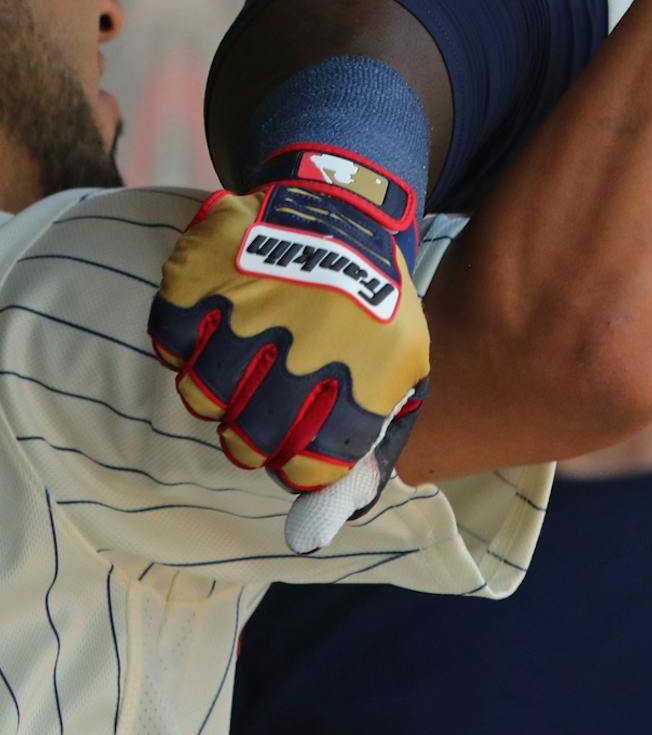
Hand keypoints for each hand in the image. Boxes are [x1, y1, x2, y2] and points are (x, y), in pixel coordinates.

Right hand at [148, 147, 427, 543]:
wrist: (342, 205)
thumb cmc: (369, 309)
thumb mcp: (398, 374)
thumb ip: (368, 452)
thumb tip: (320, 529)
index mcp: (374, 367)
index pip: (317, 464)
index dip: (303, 467)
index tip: (302, 449)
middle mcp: (314, 338)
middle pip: (251, 442)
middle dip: (256, 439)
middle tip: (268, 406)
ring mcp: (255, 305)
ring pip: (203, 400)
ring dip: (221, 392)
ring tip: (250, 359)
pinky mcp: (203, 275)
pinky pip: (169, 346)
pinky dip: (187, 344)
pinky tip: (222, 324)